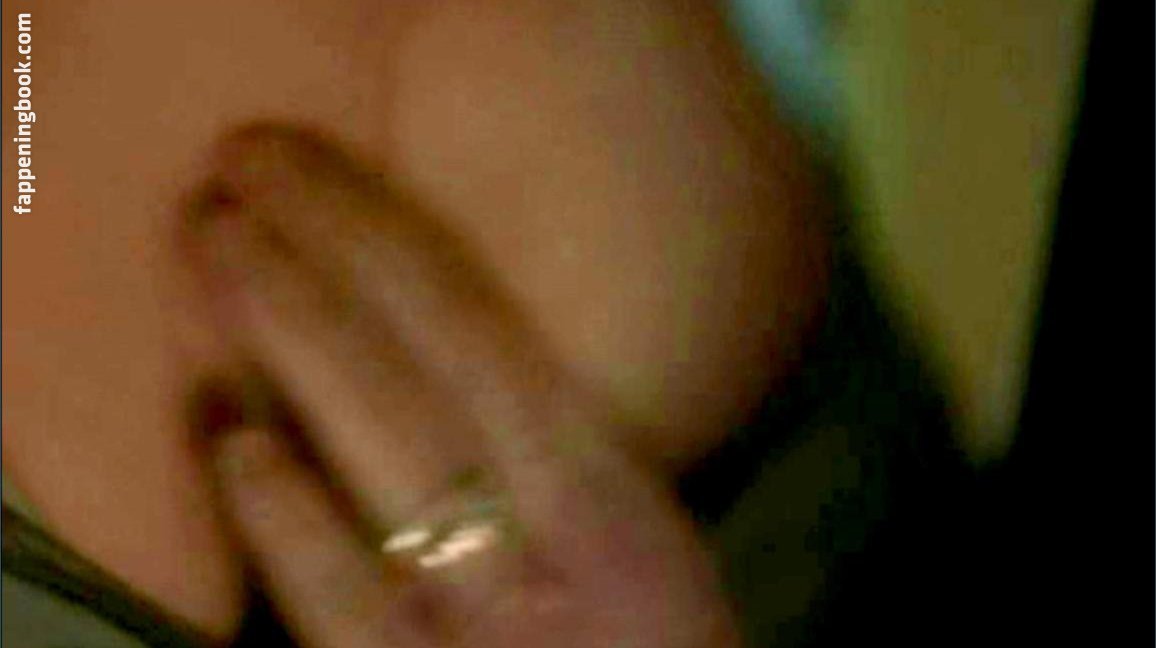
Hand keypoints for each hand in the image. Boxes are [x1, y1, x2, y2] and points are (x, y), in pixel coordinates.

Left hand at [182, 124, 740, 647]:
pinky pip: (345, 605)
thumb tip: (462, 364)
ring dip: (286, 347)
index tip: (310, 165)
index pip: (488, 332)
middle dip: (317, 258)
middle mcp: (556, 548)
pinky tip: (235, 444)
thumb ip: (563, 468)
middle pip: (419, 368)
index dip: (386, 235)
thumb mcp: (639, 553)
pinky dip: (285, 519)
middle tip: (235, 175)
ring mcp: (485, 627)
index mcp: (620, 503)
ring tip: (215, 255)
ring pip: (377, 456)